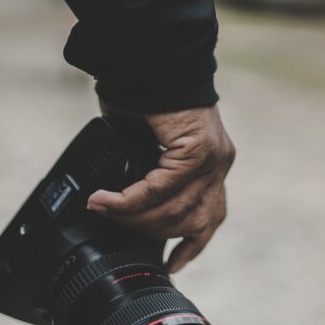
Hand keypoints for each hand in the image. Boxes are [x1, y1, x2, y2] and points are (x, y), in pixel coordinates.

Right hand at [87, 104, 235, 272]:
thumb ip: (148, 177)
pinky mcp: (198, 152)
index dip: (191, 247)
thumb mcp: (148, 148)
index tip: (172, 267)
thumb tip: (125, 209)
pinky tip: (105, 201)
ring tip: (103, 209)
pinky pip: (159, 190)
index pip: (210, 218)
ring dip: (133, 217)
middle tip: (112, 221)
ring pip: (174, 212)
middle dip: (146, 231)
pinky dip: (128, 200)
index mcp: (214, 164)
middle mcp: (220, 164)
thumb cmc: (142, 94)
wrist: (148, 58)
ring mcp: (214, 159)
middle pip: (189, 222)